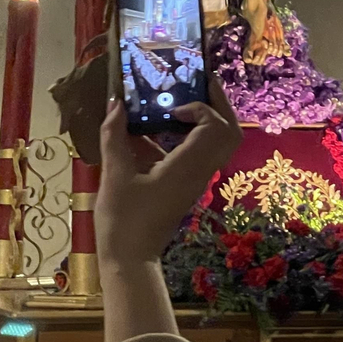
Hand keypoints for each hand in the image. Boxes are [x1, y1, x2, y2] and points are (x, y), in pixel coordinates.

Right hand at [95, 77, 241, 268]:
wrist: (130, 260)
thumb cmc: (122, 221)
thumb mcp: (114, 176)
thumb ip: (114, 137)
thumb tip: (116, 104)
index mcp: (187, 167)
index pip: (215, 126)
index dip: (200, 107)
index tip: (172, 106)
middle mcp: (200, 171)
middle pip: (228, 132)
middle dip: (218, 103)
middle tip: (201, 81)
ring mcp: (196, 179)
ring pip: (218, 143)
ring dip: (205, 118)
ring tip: (182, 97)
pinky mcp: (186, 185)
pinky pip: (197, 154)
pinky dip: (184, 137)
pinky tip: (152, 130)